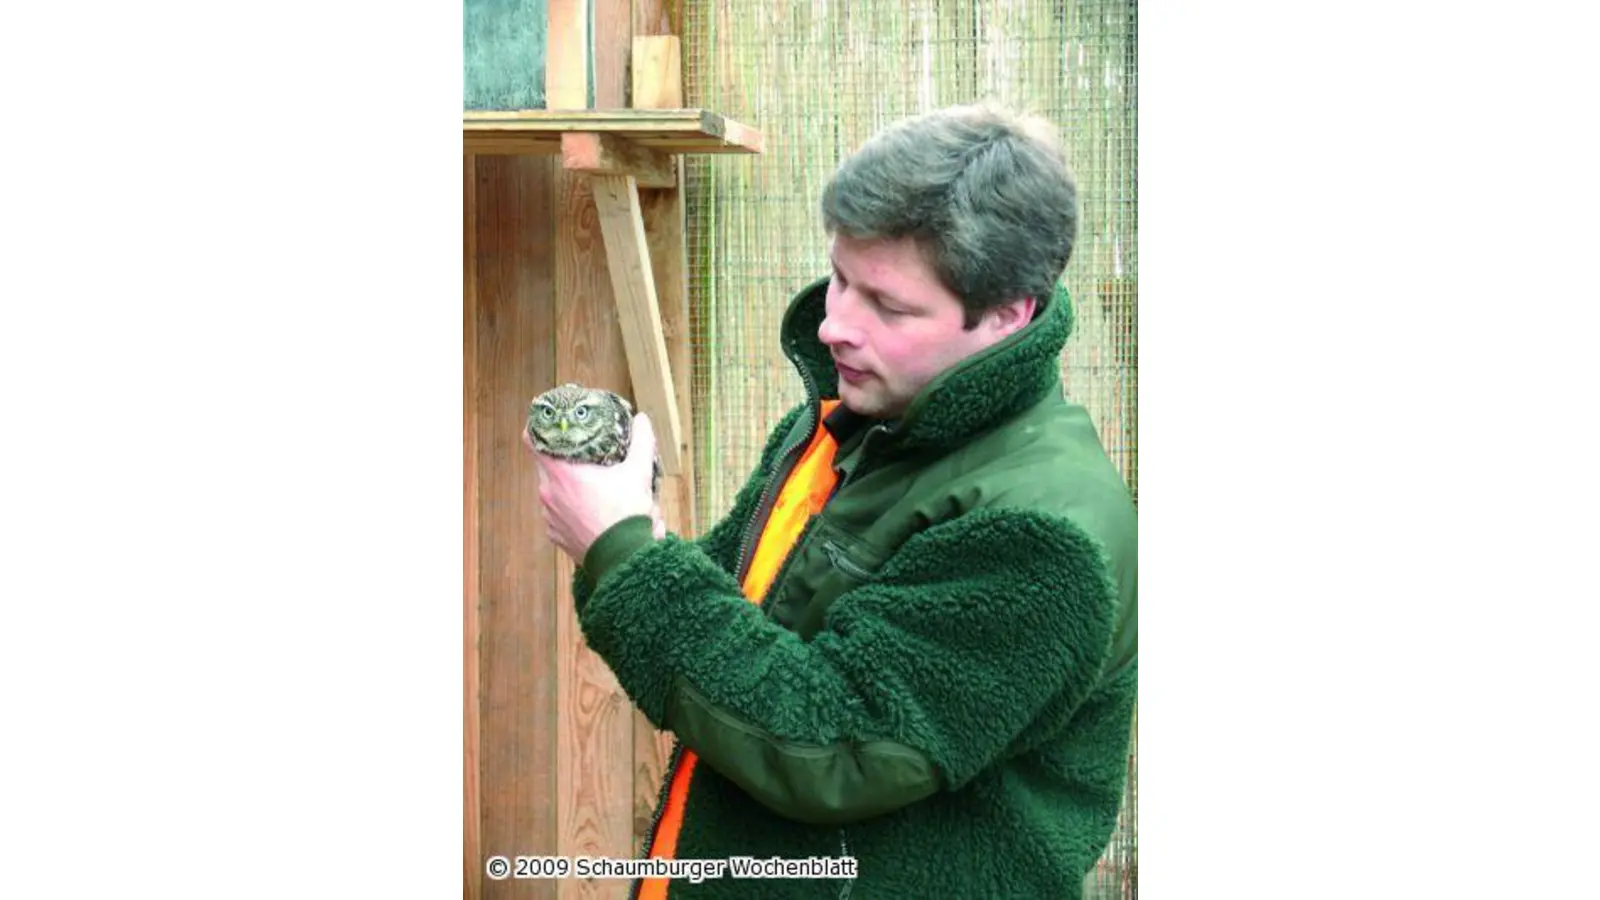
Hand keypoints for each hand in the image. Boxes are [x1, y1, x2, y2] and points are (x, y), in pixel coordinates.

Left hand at [527, 413, 661, 560]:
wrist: (624, 558)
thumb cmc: (626, 514)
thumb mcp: (638, 472)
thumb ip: (641, 442)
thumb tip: (642, 420)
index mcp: (561, 473)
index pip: (533, 440)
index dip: (538, 428)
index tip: (547, 423)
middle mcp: (548, 494)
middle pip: (545, 466)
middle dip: (562, 459)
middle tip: (580, 454)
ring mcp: (549, 517)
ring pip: (553, 492)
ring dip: (568, 488)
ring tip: (592, 487)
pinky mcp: (556, 536)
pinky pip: (558, 516)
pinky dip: (570, 511)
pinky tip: (590, 510)